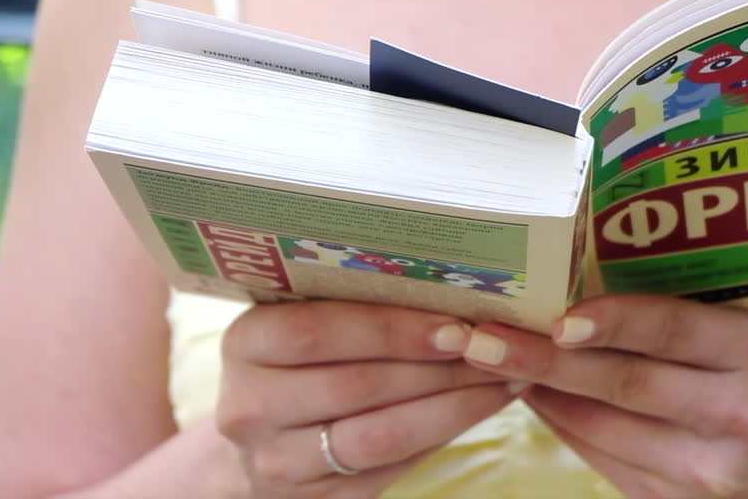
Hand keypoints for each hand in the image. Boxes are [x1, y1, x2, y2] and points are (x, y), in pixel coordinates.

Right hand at [217, 301, 517, 497]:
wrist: (263, 436)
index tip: (457, 324)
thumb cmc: (300, 358)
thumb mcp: (302, 317)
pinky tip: (478, 410)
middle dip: (438, 369)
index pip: (317, 332)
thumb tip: (449, 280)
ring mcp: (277, 463)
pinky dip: (441, 436)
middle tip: (496, 350)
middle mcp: (248, 408)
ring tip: (502, 381)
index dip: (391, 329)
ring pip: (380, 436)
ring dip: (452, 407)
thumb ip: (353, 300)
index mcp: (244, 343)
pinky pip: (389, 468)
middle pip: (357, 387)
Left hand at [460, 294, 747, 497]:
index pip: (673, 328)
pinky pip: (602, 458)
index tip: (556, 317)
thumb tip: (571, 290)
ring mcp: (709, 467)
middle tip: (484, 338)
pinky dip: (561, 424)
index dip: (613, 321)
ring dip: (542, 392)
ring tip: (492, 361)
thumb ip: (676, 317)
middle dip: (546, 360)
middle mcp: (738, 411)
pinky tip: (533, 396)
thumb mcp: (741, 337)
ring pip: (605, 427)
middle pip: (627, 383)